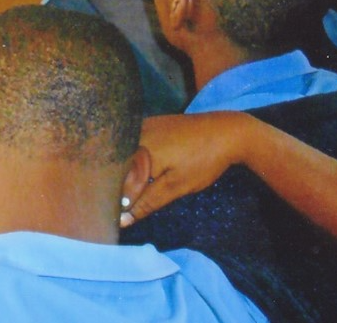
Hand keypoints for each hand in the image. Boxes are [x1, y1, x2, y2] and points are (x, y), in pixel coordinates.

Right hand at [121, 111, 250, 226]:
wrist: (227, 131)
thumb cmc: (203, 161)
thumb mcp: (176, 187)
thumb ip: (147, 202)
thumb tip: (123, 220)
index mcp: (136, 150)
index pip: (115, 182)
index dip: (118, 202)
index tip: (121, 218)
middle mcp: (132, 134)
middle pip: (116, 167)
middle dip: (120, 188)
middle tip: (127, 207)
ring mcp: (140, 126)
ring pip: (123, 156)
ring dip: (125, 174)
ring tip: (133, 190)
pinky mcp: (148, 123)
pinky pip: (131, 144)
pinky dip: (132, 159)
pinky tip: (140, 170)